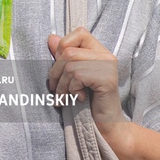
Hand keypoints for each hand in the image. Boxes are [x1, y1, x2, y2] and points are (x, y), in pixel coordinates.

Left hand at [48, 29, 130, 144]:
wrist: (105, 126)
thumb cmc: (87, 101)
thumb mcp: (70, 75)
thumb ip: (62, 55)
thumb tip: (50, 37)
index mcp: (98, 50)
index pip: (79, 33)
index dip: (63, 47)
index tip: (60, 68)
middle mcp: (106, 55)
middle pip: (68, 51)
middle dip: (55, 72)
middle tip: (55, 89)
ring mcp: (108, 66)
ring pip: (70, 65)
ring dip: (62, 85)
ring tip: (65, 98)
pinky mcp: (107, 79)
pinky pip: (78, 76)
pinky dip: (72, 90)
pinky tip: (80, 98)